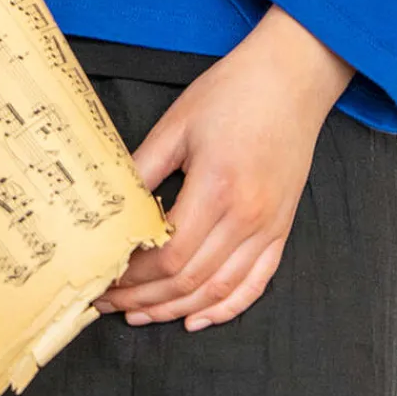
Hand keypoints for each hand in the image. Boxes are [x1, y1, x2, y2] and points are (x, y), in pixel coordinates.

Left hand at [93, 5, 353, 330]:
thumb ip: (143, 168)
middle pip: (189, 280)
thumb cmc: (233, 92)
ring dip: (177, 309)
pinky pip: (256, 283)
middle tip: (110, 302)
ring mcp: (269, 227)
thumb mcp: (177, 124)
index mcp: (217, 188)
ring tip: (141, 313)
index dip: (133, 276)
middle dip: (145, 298)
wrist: (292, 77)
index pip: (168, 254)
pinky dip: (226, 308)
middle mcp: (246, 217)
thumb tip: (110, 208)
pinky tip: (198, 318)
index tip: (104, 278)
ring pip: (219, 290)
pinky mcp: (282, 229)